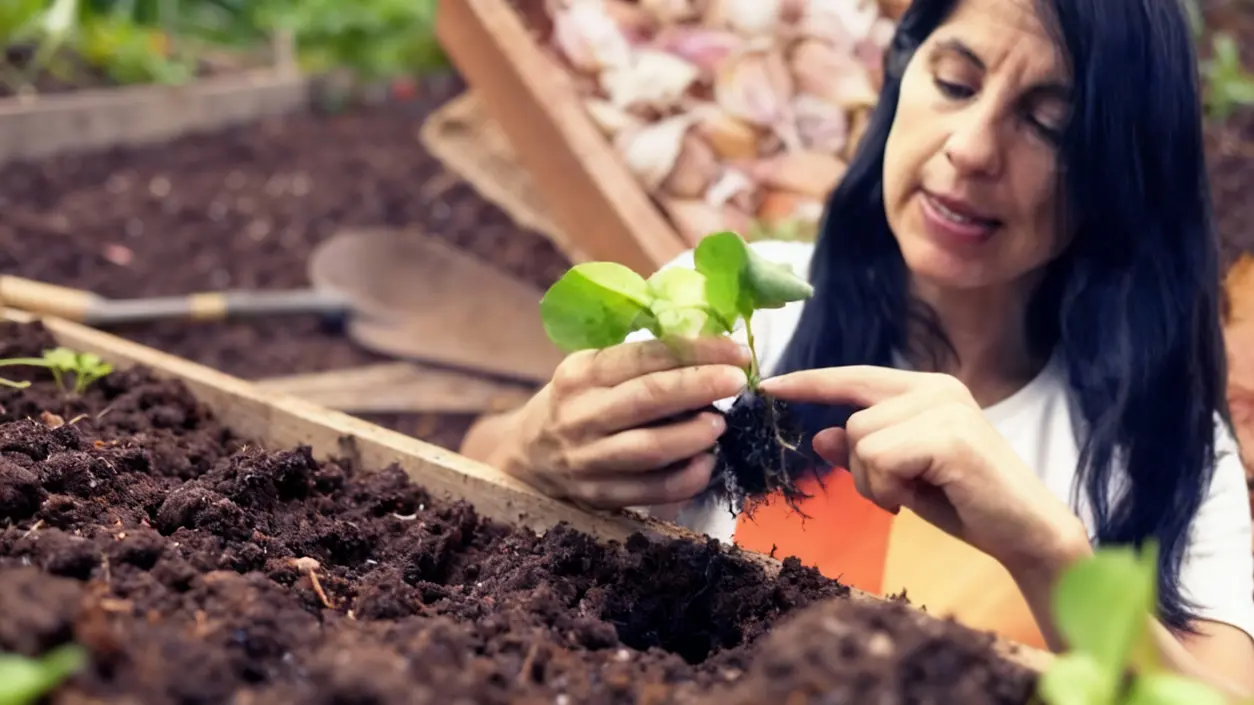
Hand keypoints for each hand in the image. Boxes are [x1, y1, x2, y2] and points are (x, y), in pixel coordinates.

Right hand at [498, 337, 750, 508]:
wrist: (527, 457)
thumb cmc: (575, 402)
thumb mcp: (591, 369)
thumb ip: (640, 359)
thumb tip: (710, 341)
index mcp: (581, 374)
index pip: (644, 356)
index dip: (696, 351)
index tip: (736, 350)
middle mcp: (581, 415)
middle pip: (648, 398)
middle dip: (700, 386)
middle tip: (737, 381)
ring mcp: (588, 460)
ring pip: (650, 449)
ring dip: (694, 436)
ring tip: (720, 424)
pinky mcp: (600, 496)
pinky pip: (652, 490)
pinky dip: (687, 478)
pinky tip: (707, 463)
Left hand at [758, 366, 1090, 574]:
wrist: (1027, 533)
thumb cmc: (966, 503)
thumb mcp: (902, 475)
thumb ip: (863, 452)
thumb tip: (820, 436)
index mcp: (927, 388)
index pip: (855, 376)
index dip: (809, 382)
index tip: (768, 386)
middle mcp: (936, 388)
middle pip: (853, 420)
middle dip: (863, 468)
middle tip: (900, 494)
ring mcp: (944, 408)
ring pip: (861, 441)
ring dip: (877, 482)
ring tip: (915, 495)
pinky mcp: (948, 436)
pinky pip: (879, 460)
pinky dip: (888, 489)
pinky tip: (919, 499)